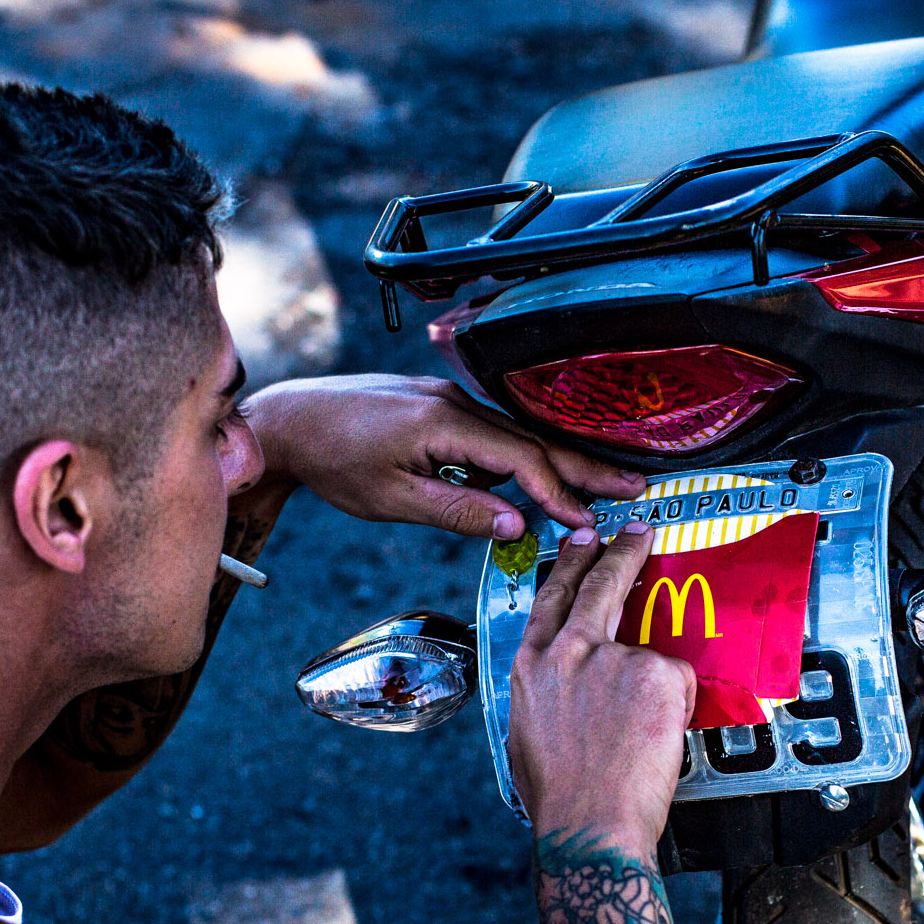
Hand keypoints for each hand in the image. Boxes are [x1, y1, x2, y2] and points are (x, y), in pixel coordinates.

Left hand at [243, 374, 644, 537]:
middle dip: (585, 467)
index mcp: (445, 423)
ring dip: (559, 462)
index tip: (589, 522)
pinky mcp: (440, 404)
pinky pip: (494, 432)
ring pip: (517, 435)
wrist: (289, 420)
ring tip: (601, 487)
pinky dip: (524, 456)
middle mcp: (455, 402)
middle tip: (634, 488)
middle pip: (534, 440)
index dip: (561, 494)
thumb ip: (458, 511)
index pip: (522, 461)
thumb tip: (517, 524)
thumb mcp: (392, 499)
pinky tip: (537, 480)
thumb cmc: (333, 461)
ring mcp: (449, 398)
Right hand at [507, 523, 694, 854]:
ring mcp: (615, 659)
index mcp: (532, 666)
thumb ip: (551, 690)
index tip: (582, 541)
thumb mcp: (530, 732)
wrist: (590, 827)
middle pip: (599, 585)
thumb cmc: (562, 797)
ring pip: (650, 658)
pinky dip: (675, 710)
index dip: (569, 565)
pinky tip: (654, 741)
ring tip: (639, 734)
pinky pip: (678, 683)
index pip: (552, 598)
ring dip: (653, 690)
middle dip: (620, 553)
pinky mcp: (656, 672)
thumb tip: (569, 683)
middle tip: (636, 533)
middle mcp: (569, 652)